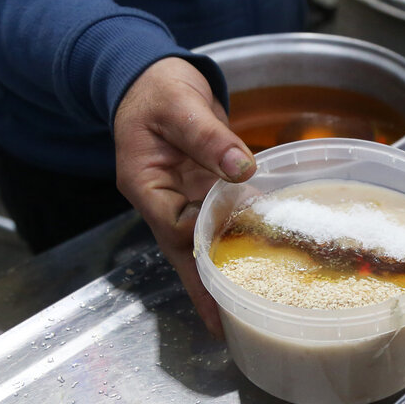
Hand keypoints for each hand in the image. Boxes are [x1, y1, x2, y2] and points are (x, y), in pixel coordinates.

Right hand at [114, 57, 255, 338]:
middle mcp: (162, 199)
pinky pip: (218, 224)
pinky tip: (260, 261)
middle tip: (223, 327)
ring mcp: (181, 199)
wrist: (153, 76)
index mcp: (145, 183)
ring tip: (243, 311)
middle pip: (183, 252)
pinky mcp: (202, 192)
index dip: (201, 242)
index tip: (229, 261)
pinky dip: (237, 241)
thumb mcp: (180, 105)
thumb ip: (209, 136)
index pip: (174, 224)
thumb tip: (244, 167)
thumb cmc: (158, 89)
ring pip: (200, 245)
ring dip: (221, 273)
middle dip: (202, 290)